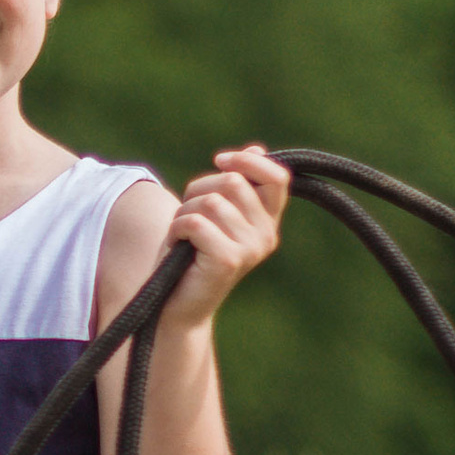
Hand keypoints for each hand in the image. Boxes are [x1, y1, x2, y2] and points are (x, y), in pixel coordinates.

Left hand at [160, 145, 287, 326]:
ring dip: (184, 214)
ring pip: (210, 202)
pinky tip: (178, 248)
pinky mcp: (228, 260)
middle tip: (188, 215)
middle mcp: (267, 235)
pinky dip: (177, 230)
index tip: (219, 161)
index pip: (277, 177)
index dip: (248, 162)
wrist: (177, 305)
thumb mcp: (214, 213)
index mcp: (268, 220)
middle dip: (199, 190)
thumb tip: (256, 149)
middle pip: (233, 183)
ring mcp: (250, 249)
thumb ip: (236, 184)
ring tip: (183, 236)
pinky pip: (195, 223)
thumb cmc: (191, 254)